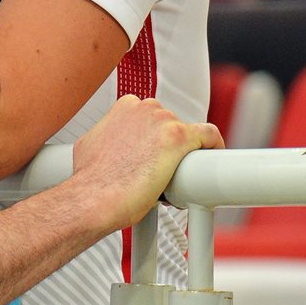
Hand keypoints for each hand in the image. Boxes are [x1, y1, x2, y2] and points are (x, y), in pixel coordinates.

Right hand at [71, 95, 222, 231]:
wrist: (94, 197)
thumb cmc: (91, 178)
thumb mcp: (92, 144)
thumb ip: (108, 137)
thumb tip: (113, 147)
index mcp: (124, 107)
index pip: (150, 115)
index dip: (153, 136)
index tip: (154, 153)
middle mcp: (145, 108)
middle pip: (169, 122)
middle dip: (168, 145)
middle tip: (164, 169)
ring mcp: (163, 120)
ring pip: (188, 131)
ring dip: (185, 152)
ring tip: (179, 176)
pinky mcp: (180, 137)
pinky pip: (209, 134)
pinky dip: (214, 145)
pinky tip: (212, 159)